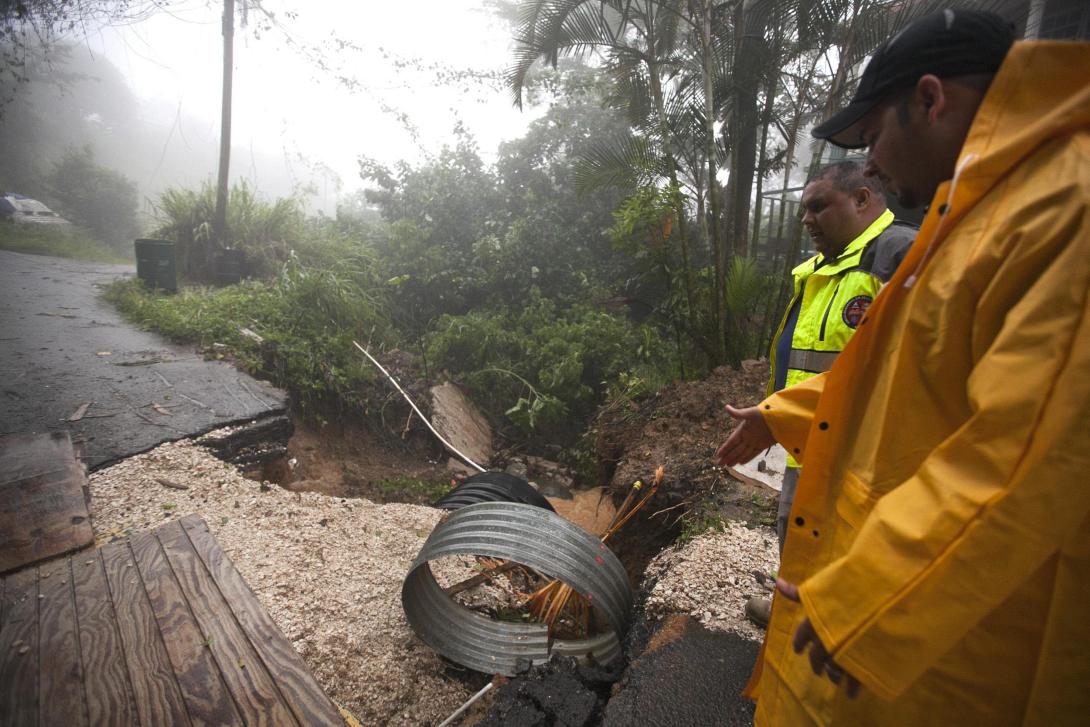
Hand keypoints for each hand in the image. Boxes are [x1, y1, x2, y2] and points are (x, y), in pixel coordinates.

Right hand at [715, 405, 774, 465]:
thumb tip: (726, 407)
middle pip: (735, 450)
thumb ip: (738, 414)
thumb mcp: (750, 413)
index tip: (718, 455)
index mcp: (743, 430)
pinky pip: (753, 453)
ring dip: (735, 459)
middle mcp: (747, 437)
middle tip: (719, 464)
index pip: (731, 442)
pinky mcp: (763, 445)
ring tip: (728, 465)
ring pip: (743, 453)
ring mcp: (755, 442)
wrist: (780, 416)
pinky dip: (747, 458)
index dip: (725, 449)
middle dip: (727, 457)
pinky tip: (740, 462)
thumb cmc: (764, 412)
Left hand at [776, 578, 860, 698]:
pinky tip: (850, 694)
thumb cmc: (848, 593)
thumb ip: (798, 592)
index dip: (798, 643)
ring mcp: (841, 654)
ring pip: (832, 671)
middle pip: (816, 658)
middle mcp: (824, 641)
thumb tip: (778, 582)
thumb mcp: (822, 590)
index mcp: (814, 623)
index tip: (798, 650)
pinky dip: (851, 689)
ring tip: (834, 677)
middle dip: (815, 664)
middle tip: (817, 670)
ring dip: (832, 675)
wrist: (878, 606)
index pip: (801, 636)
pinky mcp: (859, 665)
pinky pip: (852, 681)